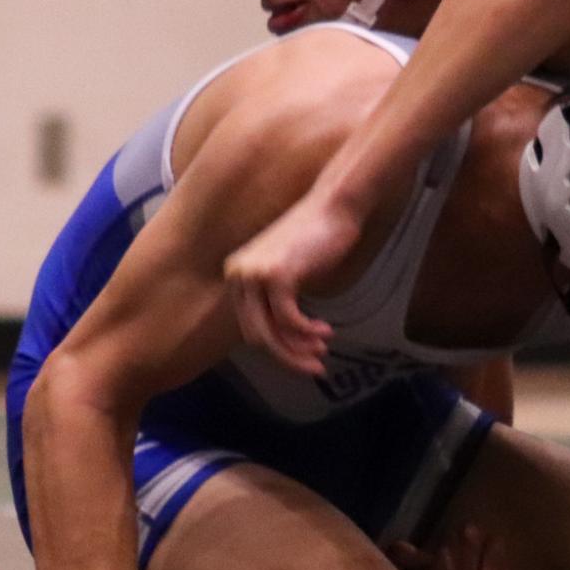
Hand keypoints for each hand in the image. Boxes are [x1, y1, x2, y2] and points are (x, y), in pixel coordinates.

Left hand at [223, 194, 368, 375]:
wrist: (334, 205)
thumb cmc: (318, 236)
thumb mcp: (289, 271)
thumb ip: (277, 299)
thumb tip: (284, 340)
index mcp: (235, 274)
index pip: (250, 326)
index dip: (278, 347)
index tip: (304, 355)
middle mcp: (237, 274)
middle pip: (256, 335)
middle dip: (288, 356)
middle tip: (316, 364)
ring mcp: (254, 275)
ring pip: (270, 333)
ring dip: (298, 349)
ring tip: (322, 352)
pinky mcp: (276, 276)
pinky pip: (287, 321)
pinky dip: (306, 332)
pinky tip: (325, 331)